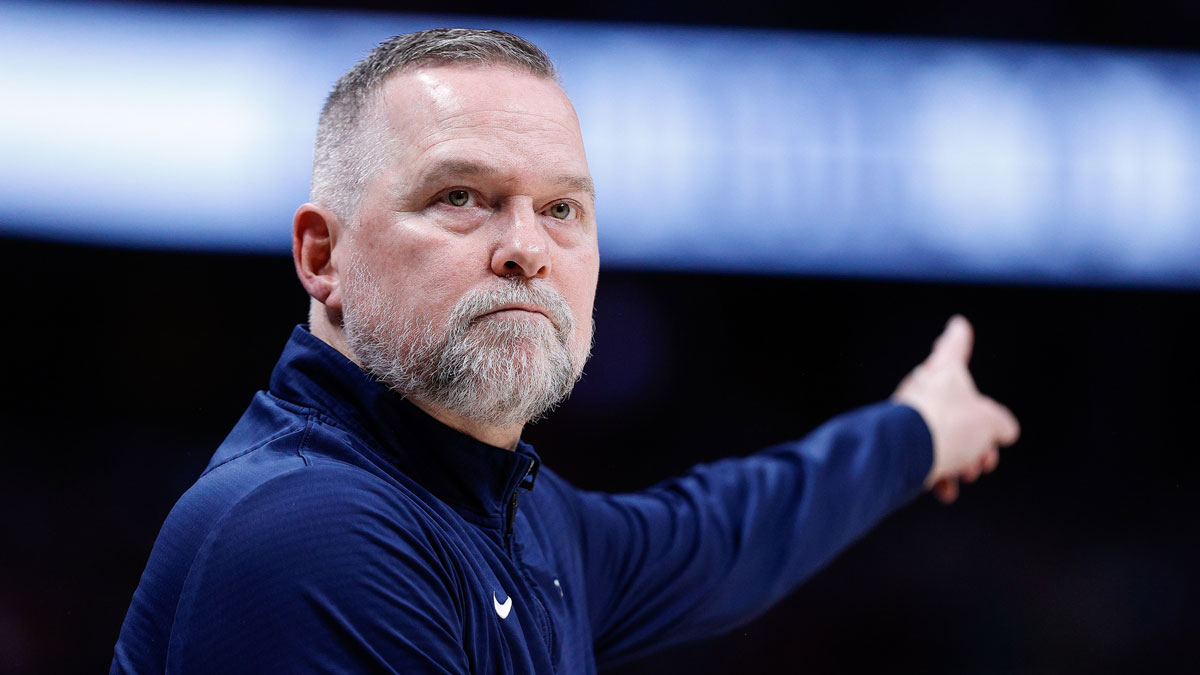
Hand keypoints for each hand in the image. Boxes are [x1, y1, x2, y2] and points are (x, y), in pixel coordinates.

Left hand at [893, 315, 1019, 502]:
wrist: (908, 454)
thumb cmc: (946, 428)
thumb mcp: (992, 423)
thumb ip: (1000, 424)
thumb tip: (1002, 431)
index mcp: (945, 372)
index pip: (954, 346)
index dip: (958, 336)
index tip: (958, 325)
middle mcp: (923, 388)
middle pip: (958, 409)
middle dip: (977, 438)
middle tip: (985, 457)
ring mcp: (908, 415)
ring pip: (944, 437)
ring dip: (962, 460)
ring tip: (968, 473)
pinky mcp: (899, 441)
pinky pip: (925, 455)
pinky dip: (939, 473)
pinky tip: (946, 488)